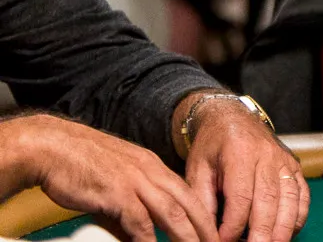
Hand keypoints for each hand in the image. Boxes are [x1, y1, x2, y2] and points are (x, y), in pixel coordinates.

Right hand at [9, 113, 218, 241]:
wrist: (52, 146)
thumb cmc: (79, 165)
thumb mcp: (115, 184)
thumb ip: (131, 211)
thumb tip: (140, 239)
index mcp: (152, 166)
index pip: (187, 193)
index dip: (203, 215)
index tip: (213, 233)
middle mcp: (150, 171)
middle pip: (189, 203)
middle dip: (206, 228)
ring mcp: (135, 180)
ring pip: (173, 212)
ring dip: (189, 236)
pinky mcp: (116, 192)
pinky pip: (140, 220)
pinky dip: (150, 240)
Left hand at [180, 96, 308, 241]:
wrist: (232, 118)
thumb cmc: (212, 146)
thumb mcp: (197, 169)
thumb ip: (202, 201)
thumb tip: (207, 234)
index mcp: (239, 154)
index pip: (240, 197)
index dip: (232, 225)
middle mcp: (267, 156)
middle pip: (268, 200)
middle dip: (262, 232)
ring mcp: (284, 161)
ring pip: (290, 199)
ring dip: (283, 228)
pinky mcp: (294, 166)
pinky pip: (302, 194)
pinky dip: (298, 216)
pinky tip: (289, 232)